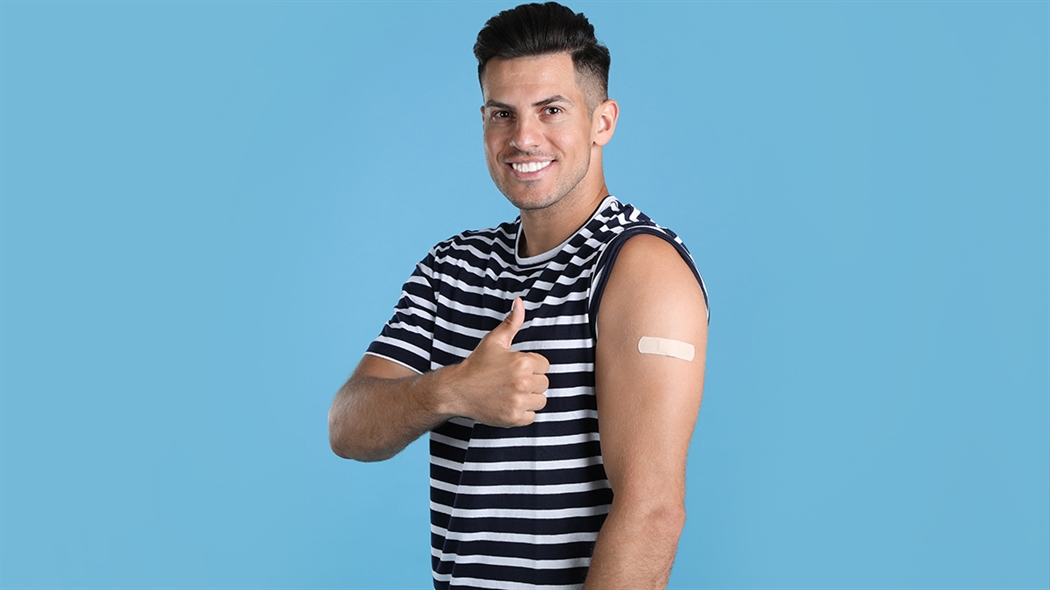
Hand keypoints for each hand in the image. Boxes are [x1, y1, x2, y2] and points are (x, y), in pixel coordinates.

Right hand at [449, 297, 549, 426]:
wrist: (457, 390)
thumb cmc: (477, 364)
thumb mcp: (494, 341)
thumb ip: (512, 323)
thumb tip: (519, 301)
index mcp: (523, 363)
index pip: (544, 365)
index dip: (531, 366)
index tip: (515, 368)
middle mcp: (523, 383)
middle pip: (544, 384)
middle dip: (531, 382)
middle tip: (511, 381)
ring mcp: (518, 402)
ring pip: (540, 401)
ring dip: (529, 398)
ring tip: (511, 392)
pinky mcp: (514, 418)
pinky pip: (532, 416)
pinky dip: (523, 413)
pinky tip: (509, 404)